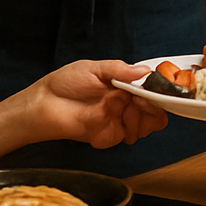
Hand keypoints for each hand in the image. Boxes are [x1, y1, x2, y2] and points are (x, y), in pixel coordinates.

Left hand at [0, 61, 168, 167]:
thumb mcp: (94, 68)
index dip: (160, 92)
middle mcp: (123, 104)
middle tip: (144, 101)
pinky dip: (127, 127)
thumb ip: (121, 70)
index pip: (150, 92)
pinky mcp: (108, 136)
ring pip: (145, 126)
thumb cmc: (64, 83)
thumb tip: (145, 71)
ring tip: (129, 107)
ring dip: (142, 117)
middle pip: (154, 112)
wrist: (43, 105)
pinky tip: (117, 118)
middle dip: (155, 107)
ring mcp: (117, 121)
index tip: (162, 90)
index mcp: (122, 86)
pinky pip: (127, 135)